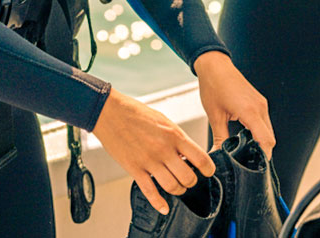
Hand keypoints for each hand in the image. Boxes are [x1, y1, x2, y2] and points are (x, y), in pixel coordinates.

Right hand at [92, 87, 214, 214]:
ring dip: (178, 190)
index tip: (208, 171)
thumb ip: (176, 137)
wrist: (111, 112)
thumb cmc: (136, 113)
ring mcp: (149, 161)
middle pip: (187, 177)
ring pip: (172, 187)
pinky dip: (159, 203)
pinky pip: (150, 192)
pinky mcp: (134, 169)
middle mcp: (163, 149)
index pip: (200, 158)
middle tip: (190, 179)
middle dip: (192, 181)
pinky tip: (163, 207)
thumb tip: (187, 153)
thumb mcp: (163, 120)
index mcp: (173, 134)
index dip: (208, 169)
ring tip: (178, 187)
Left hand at [194, 51, 274, 157]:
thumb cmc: (213, 86)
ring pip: (268, 131)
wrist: (215, 64)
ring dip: (261, 142)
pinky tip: (247, 139)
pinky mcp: (259, 101)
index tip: (255, 169)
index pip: (266, 141)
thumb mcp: (215, 115)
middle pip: (270, 138)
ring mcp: (261, 103)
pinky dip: (259, 132)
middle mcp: (260, 107)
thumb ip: (220, 138)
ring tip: (247, 154)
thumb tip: (218, 157)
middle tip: (248, 165)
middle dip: (262, 153)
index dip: (263, 157)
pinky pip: (264, 122)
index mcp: (250, 111)